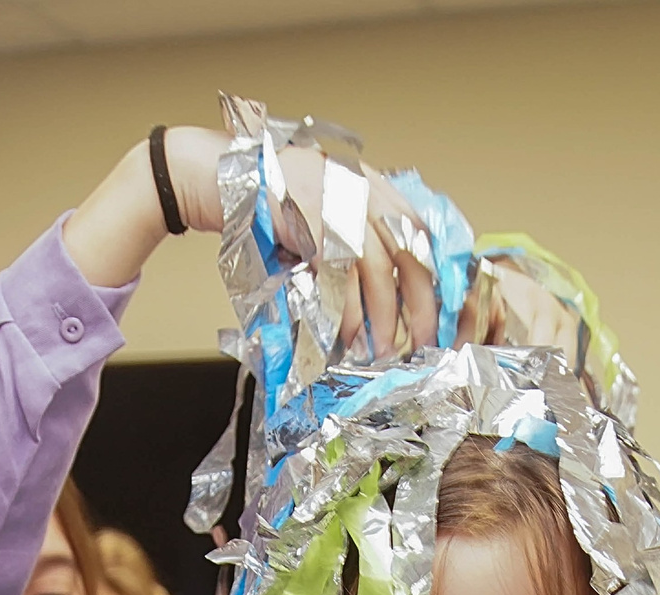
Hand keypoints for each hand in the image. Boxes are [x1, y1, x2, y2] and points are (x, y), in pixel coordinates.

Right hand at [63, 127, 434, 361]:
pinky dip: (348, 313)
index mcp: (373, 184)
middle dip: (421, 303)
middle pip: (411, 251)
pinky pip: (342, 275)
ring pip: (380, 268)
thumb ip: (356, 244)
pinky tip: (348, 338)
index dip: (437, 273)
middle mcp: (362, 187)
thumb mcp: (323, 220)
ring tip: (380, 350)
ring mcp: (338, 200)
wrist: (219, 179)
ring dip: (384, 317)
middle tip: (421, 343)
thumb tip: (388, 299)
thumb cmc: (270, 210)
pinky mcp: (312, 219)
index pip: (422, 229)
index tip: (440, 312)